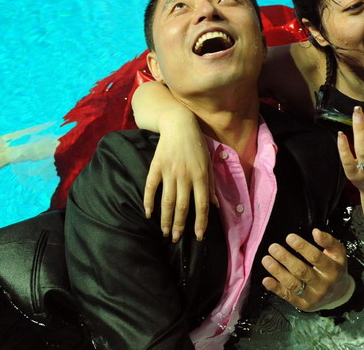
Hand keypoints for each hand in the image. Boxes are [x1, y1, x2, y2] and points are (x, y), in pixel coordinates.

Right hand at [144, 108, 217, 241]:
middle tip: (175, 239)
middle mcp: (185, 176)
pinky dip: (148, 202)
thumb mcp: (208, 164)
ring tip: (164, 232)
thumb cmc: (197, 145)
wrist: (179, 124)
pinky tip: (148, 214)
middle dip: (179, 226)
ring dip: (165, 219)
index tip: (198, 237)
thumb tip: (215, 206)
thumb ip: (211, 185)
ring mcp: (169, 171)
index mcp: (200, 176)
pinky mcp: (156, 166)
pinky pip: (150, 187)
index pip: (201, 205)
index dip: (200, 223)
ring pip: (167, 201)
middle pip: (182, 207)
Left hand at [262, 229, 353, 311]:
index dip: (302, 247)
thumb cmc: (335, 268)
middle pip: (302, 271)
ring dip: (277, 272)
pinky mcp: (303, 304)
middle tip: (273, 247)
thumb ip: (328, 241)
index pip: (316, 258)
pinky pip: (288, 296)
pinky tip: (266, 280)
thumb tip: (316, 232)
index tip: (289, 237)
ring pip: (293, 284)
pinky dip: (276, 288)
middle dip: (286, 258)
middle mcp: (323, 285)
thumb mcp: (338, 254)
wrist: (339, 294)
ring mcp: (313, 297)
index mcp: (333, 270)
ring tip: (266, 260)